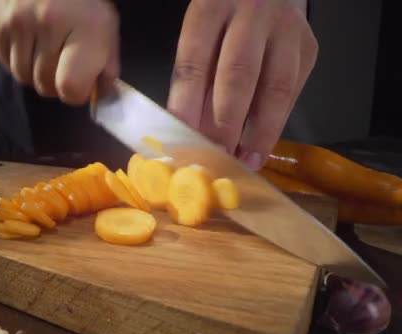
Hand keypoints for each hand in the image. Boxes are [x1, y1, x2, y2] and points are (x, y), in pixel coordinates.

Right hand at [0, 0, 119, 104]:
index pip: (70, 86)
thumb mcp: (107, 30)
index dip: (76, 93)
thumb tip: (98, 98)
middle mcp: (49, 22)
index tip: (80, 83)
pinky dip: (17, 60)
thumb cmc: (82, 6)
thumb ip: (105, 69)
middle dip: (55, 83)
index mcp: (86, 26)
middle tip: (62, 63)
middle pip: (45, 85)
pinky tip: (29, 43)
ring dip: (34, 73)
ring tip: (44, 51)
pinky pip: (5, 63)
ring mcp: (18, 20)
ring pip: (22, 77)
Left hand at [167, 0, 317, 169]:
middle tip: (215, 158)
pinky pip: (293, 91)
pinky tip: (261, 146)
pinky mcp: (308, 47)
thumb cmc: (225, 14)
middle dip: (225, 124)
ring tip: (244, 161)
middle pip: (237, 75)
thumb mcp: (200, 32)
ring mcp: (285, 29)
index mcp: (211, 8)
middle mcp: (252, 14)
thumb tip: (188, 128)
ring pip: (275, 87)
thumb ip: (195, 76)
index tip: (181, 140)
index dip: (187, 106)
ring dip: (258, 132)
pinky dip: (277, 123)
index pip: (195, 62)